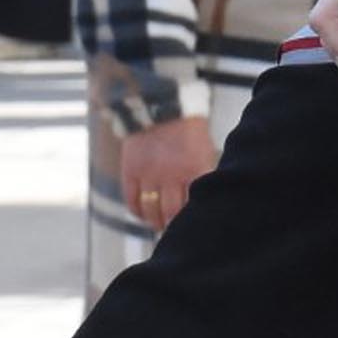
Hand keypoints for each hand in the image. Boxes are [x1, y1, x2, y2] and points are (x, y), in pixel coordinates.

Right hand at [117, 114, 216, 232]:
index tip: (193, 229)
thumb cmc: (190, 131)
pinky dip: (137, 211)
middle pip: (172, 213)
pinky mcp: (131, 170)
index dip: (193, 222)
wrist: (162, 106)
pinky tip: (142, 215)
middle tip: (174, 231)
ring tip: (158, 226)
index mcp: (196, 170)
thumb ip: (203, 176)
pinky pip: (132, 199)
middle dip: (174, 227)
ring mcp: (149, 173)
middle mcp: (172, 175)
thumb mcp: (206, 152)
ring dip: (155, 222)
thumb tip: (204, 200)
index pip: (194, 206)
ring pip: (151, 210)